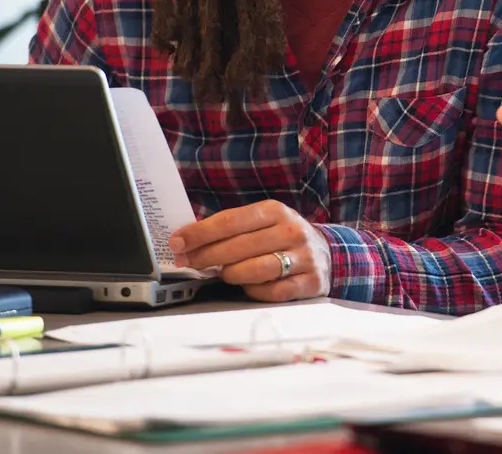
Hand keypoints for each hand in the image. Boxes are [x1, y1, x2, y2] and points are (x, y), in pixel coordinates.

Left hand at [170, 200, 331, 301]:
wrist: (324, 253)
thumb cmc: (280, 238)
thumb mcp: (261, 223)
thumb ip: (230, 228)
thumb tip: (186, 238)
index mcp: (275, 211)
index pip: (230, 221)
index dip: (200, 233)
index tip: (176, 242)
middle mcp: (291, 231)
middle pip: (238, 246)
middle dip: (206, 256)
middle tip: (187, 262)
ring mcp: (303, 257)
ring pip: (255, 270)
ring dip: (231, 274)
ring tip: (224, 273)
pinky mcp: (310, 282)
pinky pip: (272, 292)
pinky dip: (255, 291)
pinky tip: (248, 285)